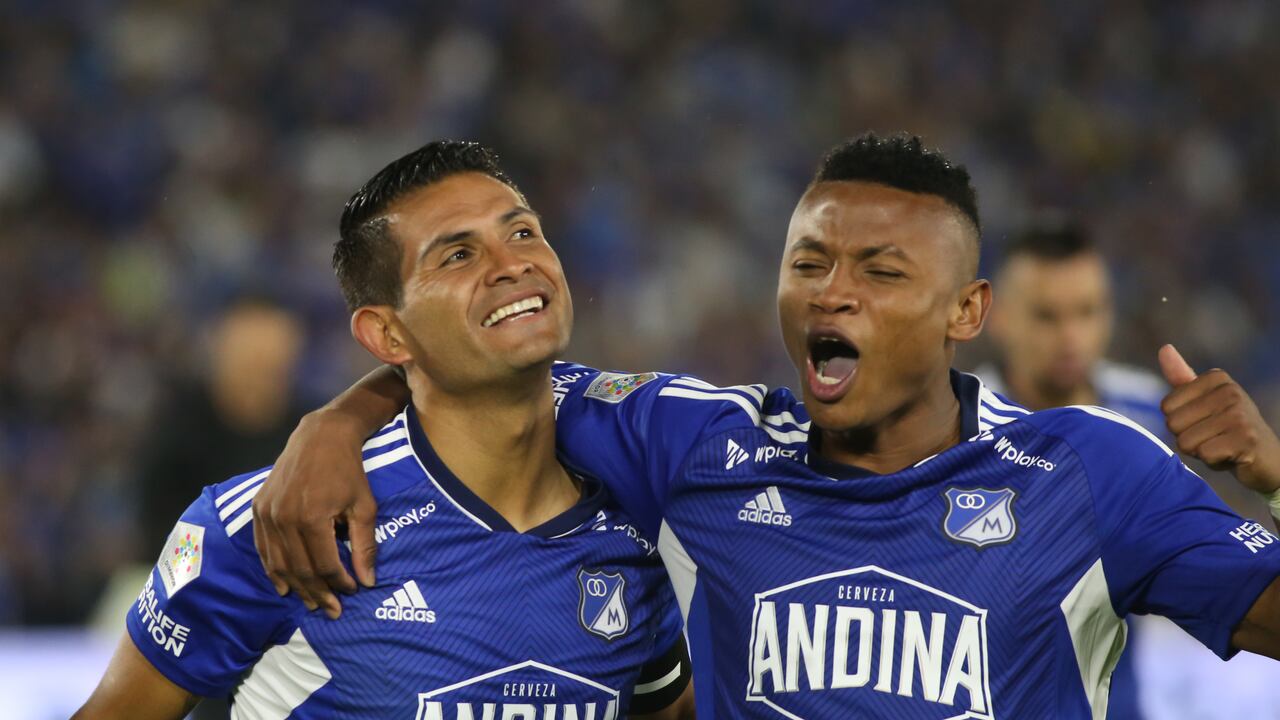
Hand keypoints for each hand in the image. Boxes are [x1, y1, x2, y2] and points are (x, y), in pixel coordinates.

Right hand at [252, 408, 377, 618]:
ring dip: (295, 587)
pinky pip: (263, 548)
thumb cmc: (349, 471)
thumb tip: (368, 581)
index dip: (339, 583)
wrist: (320, 436)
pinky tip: (283, 586)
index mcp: (312, 518)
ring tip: (310, 604)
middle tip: (332, 611)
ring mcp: (267, 513)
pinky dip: (272, 569)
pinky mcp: (257, 508)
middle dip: (317, 594)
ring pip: (279, 563)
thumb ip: (364, 545)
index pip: (324, 565)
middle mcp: (284, 518)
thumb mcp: (365, 506)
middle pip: (300, 569)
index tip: (352, 592)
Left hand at [1159, 344, 1279, 493]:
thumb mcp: (1204, 399)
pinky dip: (1213, 461)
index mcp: (1216, 377)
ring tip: (1221, 445)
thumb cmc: (1227, 428)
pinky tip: (1230, 456)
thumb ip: (1181, 377)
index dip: (1180, 422)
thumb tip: (1164, 348)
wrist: (1267, 457)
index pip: (1166, 407)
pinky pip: (1204, 454)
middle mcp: (1230, 391)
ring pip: (1186, 442)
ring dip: (1199, 451)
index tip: (1204, 421)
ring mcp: (1239, 414)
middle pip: (1173, 424)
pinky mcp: (1246, 439)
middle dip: (1187, 438)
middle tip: (1213, 437)